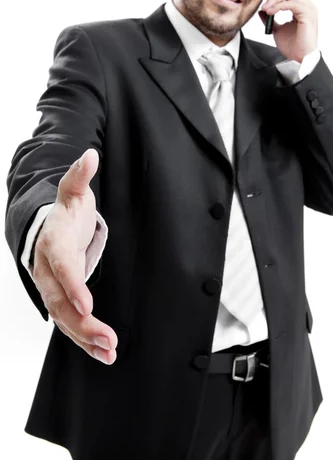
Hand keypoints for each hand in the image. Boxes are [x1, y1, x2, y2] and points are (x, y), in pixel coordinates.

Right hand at [32, 148, 117, 364]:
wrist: (48, 228)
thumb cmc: (65, 212)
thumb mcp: (73, 192)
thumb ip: (79, 176)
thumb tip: (90, 154)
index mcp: (52, 242)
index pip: (60, 265)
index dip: (71, 285)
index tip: (86, 304)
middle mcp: (47, 270)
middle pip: (59, 301)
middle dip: (81, 322)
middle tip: (108, 338)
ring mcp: (52, 288)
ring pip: (63, 319)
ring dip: (85, 338)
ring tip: (109, 351)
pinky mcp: (61, 300)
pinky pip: (70, 324)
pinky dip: (85, 341)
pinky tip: (104, 353)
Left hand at [259, 0, 317, 61]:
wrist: (299, 58)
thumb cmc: (292, 46)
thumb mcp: (276, 29)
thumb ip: (271, 18)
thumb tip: (262, 10)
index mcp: (301, 7)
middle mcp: (307, 6)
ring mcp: (309, 9)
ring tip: (265, 7)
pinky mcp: (308, 14)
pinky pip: (292, 3)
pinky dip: (279, 5)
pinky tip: (270, 11)